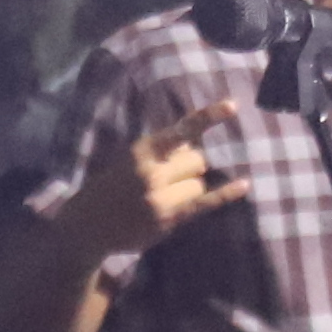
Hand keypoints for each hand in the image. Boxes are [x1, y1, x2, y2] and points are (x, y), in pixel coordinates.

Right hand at [71, 81, 251, 255]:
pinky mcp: (168, 219)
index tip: (233, 105)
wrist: (86, 225)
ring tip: (162, 197)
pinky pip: (205, 203)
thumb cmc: (111, 188)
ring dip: (190, 188)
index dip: (208, 116)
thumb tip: (195, 145)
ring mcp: (160, 197)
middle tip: (167, 178)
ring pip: (199, 183)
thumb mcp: (129, 160)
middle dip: (189, 166)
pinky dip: (226, 194)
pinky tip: (244, 185)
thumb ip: (160, 152)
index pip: (180, 130)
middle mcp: (152, 172)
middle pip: (197, 160)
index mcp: (141, 151)